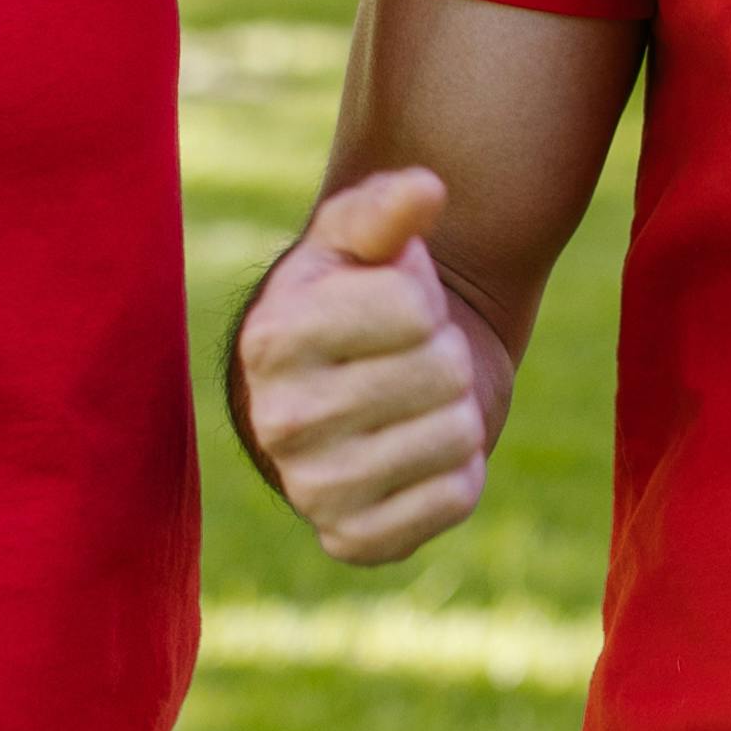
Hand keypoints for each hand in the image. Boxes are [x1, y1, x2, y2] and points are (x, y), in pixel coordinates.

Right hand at [237, 166, 497, 563]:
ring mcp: (312, 490)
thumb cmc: (359, 301)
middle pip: (440, 371)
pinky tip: (419, 456)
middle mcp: (279, 420)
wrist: (355, 394)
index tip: (395, 308)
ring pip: (455, 434)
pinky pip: (457, 497)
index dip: (423, 298)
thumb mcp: (359, 241)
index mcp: (271, 337)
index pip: (413, 306)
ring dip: (456, 412)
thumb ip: (387, 208)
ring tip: (415, 405)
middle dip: (443, 354)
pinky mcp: (353, 541)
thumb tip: (427, 189)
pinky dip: (458, 471)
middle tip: (412, 360)